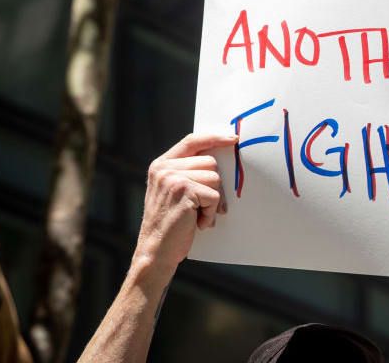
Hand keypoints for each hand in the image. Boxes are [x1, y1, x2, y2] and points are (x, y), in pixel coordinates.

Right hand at [132, 134, 235, 281]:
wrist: (155, 252)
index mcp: (161, 165)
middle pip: (210, 161)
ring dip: (213, 201)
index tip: (233, 139)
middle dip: (215, 185)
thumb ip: (189, 173)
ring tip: (197, 216)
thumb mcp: (174, 193)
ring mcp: (172, 178)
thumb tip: (221, 160)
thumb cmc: (171, 225)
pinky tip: (197, 223)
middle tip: (204, 207)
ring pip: (215, 178)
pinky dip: (211, 212)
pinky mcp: (183, 191)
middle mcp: (164, 168)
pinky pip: (214, 195)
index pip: (192, 141)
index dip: (214, 138)